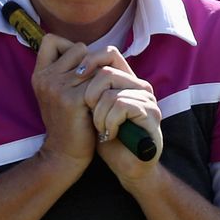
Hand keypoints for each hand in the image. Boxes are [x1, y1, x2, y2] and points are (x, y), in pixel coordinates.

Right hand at [30, 34, 97, 175]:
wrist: (64, 154)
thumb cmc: (67, 122)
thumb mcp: (56, 93)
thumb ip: (63, 70)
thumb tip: (86, 49)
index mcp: (39, 74)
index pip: (51, 40)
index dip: (68, 47)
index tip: (78, 67)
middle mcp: (45, 78)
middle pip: (79, 48)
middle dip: (91, 63)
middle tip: (93, 85)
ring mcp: (58, 88)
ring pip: (93, 63)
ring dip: (101, 76)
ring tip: (98, 94)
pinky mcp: (74, 99)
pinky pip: (100, 79)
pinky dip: (105, 89)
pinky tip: (102, 103)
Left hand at [79, 47, 163, 185]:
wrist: (127, 165)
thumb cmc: (107, 137)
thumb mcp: (92, 109)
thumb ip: (87, 88)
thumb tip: (68, 67)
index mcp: (127, 81)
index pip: (110, 54)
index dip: (90, 60)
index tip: (76, 77)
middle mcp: (140, 85)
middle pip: (107, 72)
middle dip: (90, 95)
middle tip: (89, 113)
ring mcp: (147, 98)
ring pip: (110, 92)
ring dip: (99, 114)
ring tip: (100, 128)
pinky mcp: (151, 114)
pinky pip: (120, 105)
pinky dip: (109, 122)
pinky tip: (109, 134)